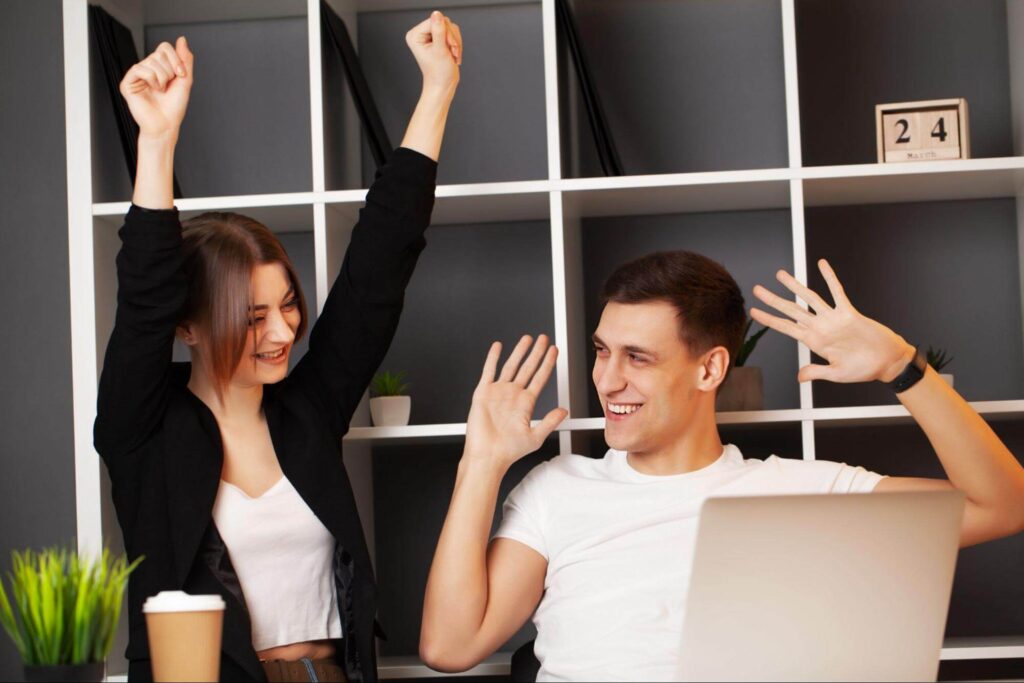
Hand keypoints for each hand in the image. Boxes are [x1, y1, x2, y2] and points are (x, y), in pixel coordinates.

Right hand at [119, 36, 192, 138]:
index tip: (181, 75)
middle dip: (170, 71)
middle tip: (168, 86)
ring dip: (162, 78)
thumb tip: (181, 39)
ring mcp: (136, 75)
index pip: (164, 47)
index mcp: (159, 67)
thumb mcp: (185, 80)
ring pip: (151, 61)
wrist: (166, 125)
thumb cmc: (174, 106)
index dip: (176, 58)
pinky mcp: (127, 83)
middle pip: (159, 53)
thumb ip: (185, 59)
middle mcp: (146, 68)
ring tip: (160, 90)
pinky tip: (152, 90)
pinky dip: (151, 79)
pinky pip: (140, 69)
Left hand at [406, 11, 461, 95]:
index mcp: (415, 35)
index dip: (446, 33)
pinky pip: (453, 33)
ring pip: (451, 28)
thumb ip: (439, 31)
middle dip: (452, 39)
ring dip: (456, 43)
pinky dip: (457, 44)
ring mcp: (430, 36)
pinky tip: (453, 55)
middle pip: (444, 22)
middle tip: (452, 52)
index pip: (435, 21)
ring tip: (452, 55)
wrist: (443, 85)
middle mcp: (421, 34)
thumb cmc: (438, 74)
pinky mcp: (439, 39)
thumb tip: (437, 15)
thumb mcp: (440, 50)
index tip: (449, 47)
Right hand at [464, 335, 567, 471]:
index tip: (554, 351)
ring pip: (511, 366)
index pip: (540, 378)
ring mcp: (498, 392)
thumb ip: (550, 422)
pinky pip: (488, 371)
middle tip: (543, 338)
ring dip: (519, 351)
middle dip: (536, 352)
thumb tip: (564, 411)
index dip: (547, 363)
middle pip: (527, 368)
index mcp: (526, 404)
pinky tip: (497, 346)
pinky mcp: (483, 393)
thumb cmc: (508, 451)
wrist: (487, 456)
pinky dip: (492, 358)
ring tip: (527, 338)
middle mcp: (513, 395)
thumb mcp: (536, 437)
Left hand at [750, 259, 914, 383]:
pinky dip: (829, 277)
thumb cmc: (864, 370)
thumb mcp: (836, 374)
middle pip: (791, 310)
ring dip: (795, 286)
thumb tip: (799, 377)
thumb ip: (817, 372)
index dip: (770, 319)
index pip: (786, 327)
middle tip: (757, 289)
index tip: (754, 312)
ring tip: (780, 274)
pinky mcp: (849, 312)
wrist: (888, 362)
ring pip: (810, 297)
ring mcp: (833, 318)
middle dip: (773, 300)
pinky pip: (837, 291)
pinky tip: (821, 264)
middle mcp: (820, 327)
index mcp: (814, 341)